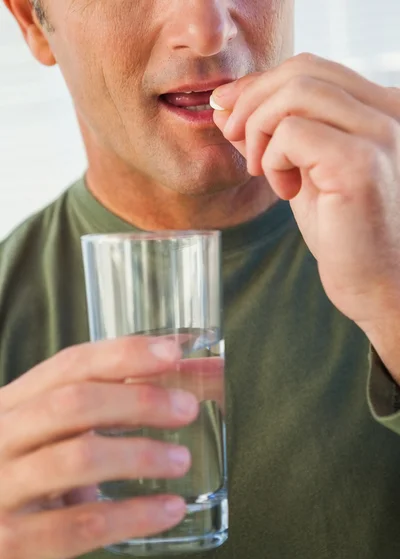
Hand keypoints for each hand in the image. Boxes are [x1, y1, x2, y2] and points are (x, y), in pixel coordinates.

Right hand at [0, 337, 197, 558]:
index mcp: (12, 407)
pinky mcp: (10, 546)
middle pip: (72, 403)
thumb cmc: (43, 492)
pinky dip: (134, 515)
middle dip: (138, 400)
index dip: (123, 354)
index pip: (69, 365)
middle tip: (186, 408)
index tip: (171, 353)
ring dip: (140, 454)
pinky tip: (169, 509)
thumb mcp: (65, 442)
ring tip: (181, 460)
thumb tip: (191, 372)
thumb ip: (113, 408)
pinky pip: (82, 525)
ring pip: (77, 458)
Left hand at [212, 54, 399, 330]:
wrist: (377, 284)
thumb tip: (225, 105)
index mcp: (379, 108)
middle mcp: (390, 111)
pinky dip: (273, 159)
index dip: (260, 84)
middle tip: (233, 138)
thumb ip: (272, 135)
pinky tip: (286, 190)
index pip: (311, 69)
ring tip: (264, 171)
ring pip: (295, 93)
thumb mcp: (302, 170)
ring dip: (260, 131)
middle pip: (302, 70)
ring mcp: (380, 134)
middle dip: (251, 101)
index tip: (227, 108)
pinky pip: (292, 133)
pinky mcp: (361, 164)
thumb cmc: (344, 232)